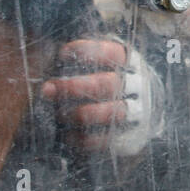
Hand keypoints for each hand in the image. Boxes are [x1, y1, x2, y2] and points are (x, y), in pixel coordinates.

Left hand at [40, 38, 163, 156]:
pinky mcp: (127, 137)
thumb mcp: (104, 65)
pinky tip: (67, 135)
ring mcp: (134, 114)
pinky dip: (84, 139)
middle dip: (74, 86)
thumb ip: (83, 58)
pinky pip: (106, 140)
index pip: (113, 53)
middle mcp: (135, 87)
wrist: (142, 115)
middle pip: (108, 84)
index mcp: (129, 64)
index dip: (87, 51)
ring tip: (59, 114)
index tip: (62, 54)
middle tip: (48, 89)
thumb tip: (49, 50)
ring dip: (80, 114)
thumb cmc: (109, 84)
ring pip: (110, 113)